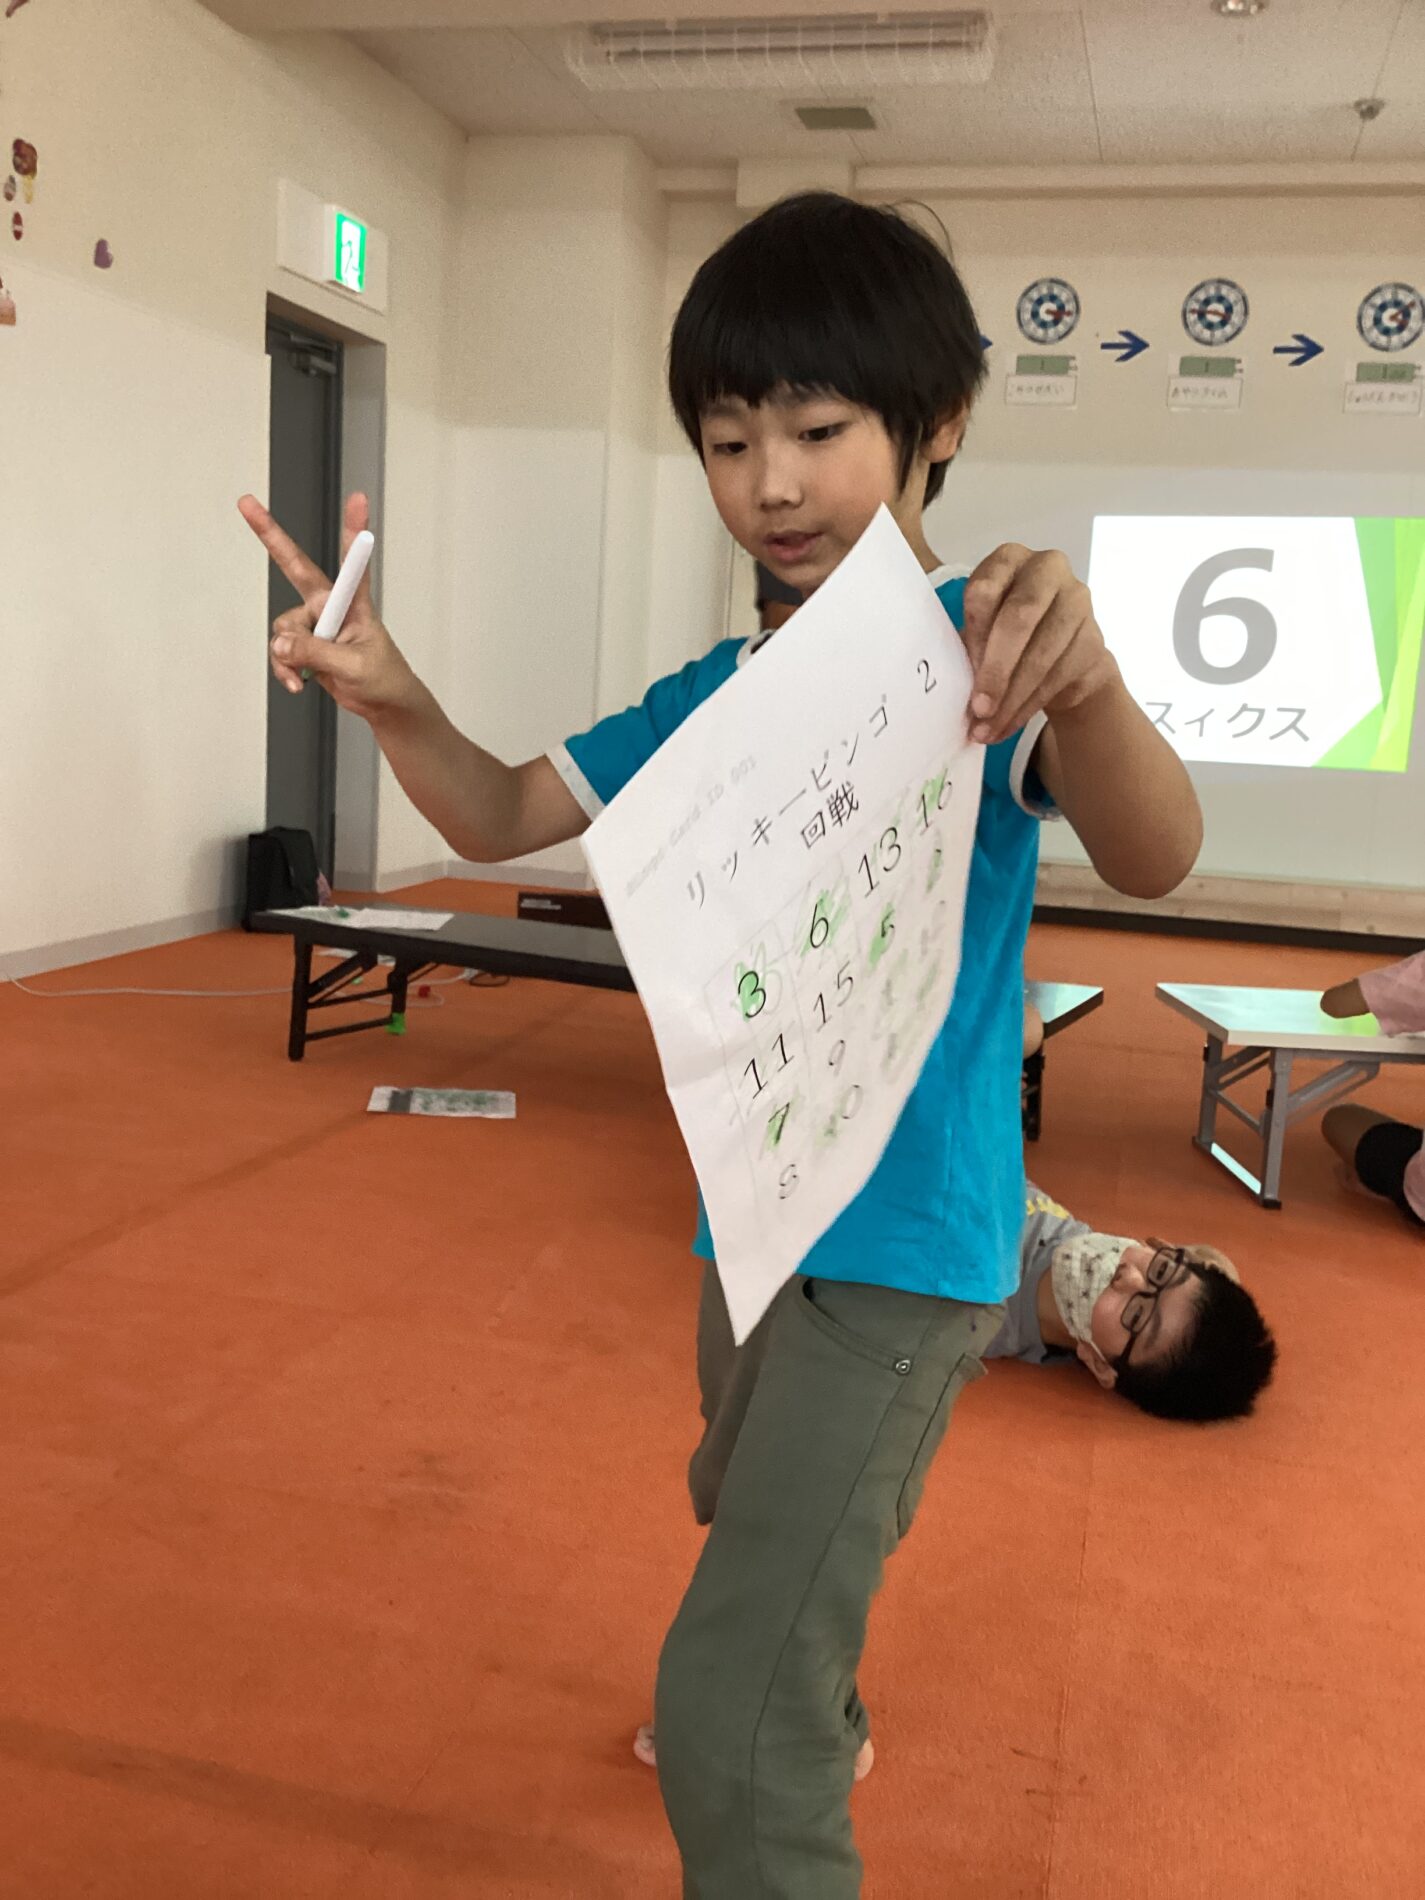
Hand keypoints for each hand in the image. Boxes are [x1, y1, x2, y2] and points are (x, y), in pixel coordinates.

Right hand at [238, 491, 416, 721]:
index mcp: (355, 603)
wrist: (381, 702)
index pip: (353, 563)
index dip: (354, 530)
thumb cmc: (382, 678)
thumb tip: (281, 645)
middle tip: (246, 503)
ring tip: (306, 674)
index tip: (359, 498)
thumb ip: (317, 653)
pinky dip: (284, 669)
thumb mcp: (354, 667)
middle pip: (294, 567)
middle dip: (270, 535)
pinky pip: (280, 651)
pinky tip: (297, 683)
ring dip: (288, 656)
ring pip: (283, 628)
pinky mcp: (304, 644)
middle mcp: (330, 605)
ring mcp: (314, 623)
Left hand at [960, 545, 1119, 744]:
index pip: (986, 588)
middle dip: (996, 669)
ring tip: (987, 728)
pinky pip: (1057, 677)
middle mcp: (1048, 569)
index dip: (975, 634)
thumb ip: (973, 643)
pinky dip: (1028, 707)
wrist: (1064, 654)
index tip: (964, 673)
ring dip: (1011, 699)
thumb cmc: (1009, 636)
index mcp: (1009, 559)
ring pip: (1041, 655)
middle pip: (1020, 617)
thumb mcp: (983, 630)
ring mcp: (1077, 601)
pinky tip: (1008, 725)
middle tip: (979, 708)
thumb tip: (957, 686)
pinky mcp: (1093, 638)